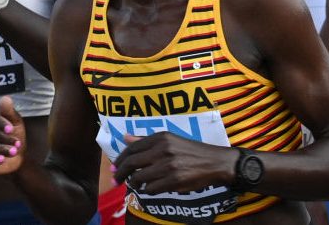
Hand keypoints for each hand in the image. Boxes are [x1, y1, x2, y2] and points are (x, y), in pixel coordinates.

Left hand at [112, 132, 236, 193]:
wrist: (213, 162)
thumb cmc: (190, 150)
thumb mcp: (170, 140)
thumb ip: (146, 140)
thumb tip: (125, 137)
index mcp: (161, 137)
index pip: (132, 148)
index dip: (120, 158)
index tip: (114, 167)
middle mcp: (163, 149)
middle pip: (132, 163)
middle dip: (120, 173)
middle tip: (115, 180)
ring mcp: (168, 166)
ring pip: (139, 178)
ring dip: (135, 183)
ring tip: (136, 184)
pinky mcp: (174, 181)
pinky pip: (151, 189)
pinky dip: (148, 190)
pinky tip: (151, 188)